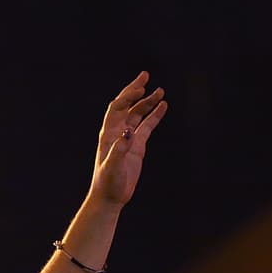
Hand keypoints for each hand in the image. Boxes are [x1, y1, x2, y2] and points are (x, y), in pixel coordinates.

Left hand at [89, 71, 166, 206]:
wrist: (110, 197)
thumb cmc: (108, 183)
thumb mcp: (112, 167)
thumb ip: (118, 151)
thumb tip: (128, 133)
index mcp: (109, 134)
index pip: (117, 108)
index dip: (127, 96)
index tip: (140, 88)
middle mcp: (117, 132)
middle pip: (126, 105)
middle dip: (135, 90)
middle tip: (146, 75)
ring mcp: (127, 138)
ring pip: (138, 114)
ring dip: (148, 102)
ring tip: (161, 91)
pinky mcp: (137, 147)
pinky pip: (147, 126)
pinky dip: (154, 116)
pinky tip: (163, 106)